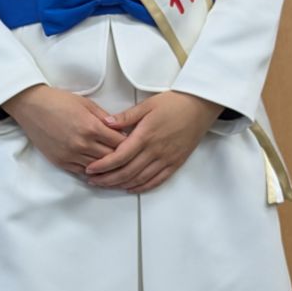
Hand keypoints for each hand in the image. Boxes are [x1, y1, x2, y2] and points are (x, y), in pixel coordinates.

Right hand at [2, 85, 125, 175]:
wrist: (31, 106)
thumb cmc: (58, 101)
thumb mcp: (86, 103)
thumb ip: (104, 118)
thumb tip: (120, 129)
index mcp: (91, 127)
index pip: (119, 143)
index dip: (130, 144)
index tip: (135, 144)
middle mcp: (82, 143)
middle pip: (111, 158)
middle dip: (122, 158)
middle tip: (130, 158)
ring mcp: (71, 154)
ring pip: (98, 169)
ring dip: (109, 168)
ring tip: (118, 168)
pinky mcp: (61, 161)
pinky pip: (82, 172)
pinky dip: (92, 173)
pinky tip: (100, 172)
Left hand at [83, 90, 220, 192]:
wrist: (201, 106)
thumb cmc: (174, 102)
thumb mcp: (147, 105)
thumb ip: (126, 117)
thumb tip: (105, 122)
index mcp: (145, 135)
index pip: (119, 156)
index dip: (103, 165)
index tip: (90, 169)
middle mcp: (155, 150)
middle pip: (127, 171)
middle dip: (107, 179)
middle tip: (93, 180)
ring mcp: (166, 159)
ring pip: (140, 178)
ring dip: (121, 184)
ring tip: (107, 185)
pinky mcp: (175, 163)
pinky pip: (157, 180)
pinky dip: (142, 187)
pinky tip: (130, 187)